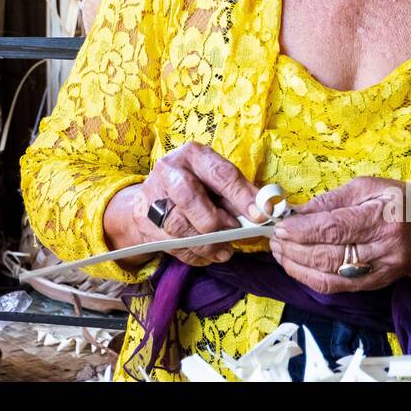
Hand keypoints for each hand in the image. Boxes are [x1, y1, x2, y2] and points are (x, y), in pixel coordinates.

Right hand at [104, 143, 260, 265]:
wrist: (151, 198)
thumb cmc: (194, 185)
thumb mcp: (214, 179)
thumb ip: (236, 193)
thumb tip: (264, 209)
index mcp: (193, 155)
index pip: (220, 174)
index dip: (241, 196)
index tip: (260, 215)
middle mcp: (170, 171)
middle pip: (190, 197)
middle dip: (216, 220)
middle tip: (234, 231)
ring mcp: (154, 197)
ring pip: (181, 226)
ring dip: (208, 244)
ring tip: (224, 250)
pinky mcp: (146, 222)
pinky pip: (174, 245)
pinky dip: (195, 255)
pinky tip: (208, 255)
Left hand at [270, 177, 410, 292]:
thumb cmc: (405, 204)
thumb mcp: (373, 187)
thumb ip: (335, 199)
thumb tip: (300, 211)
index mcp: (384, 218)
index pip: (337, 229)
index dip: (304, 230)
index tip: (280, 225)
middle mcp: (383, 249)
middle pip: (329, 255)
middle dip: (294, 248)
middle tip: (273, 237)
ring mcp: (379, 272)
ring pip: (329, 276)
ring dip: (297, 266)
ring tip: (278, 251)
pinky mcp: (373, 285)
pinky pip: (336, 288)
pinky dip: (309, 278)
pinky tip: (294, 266)